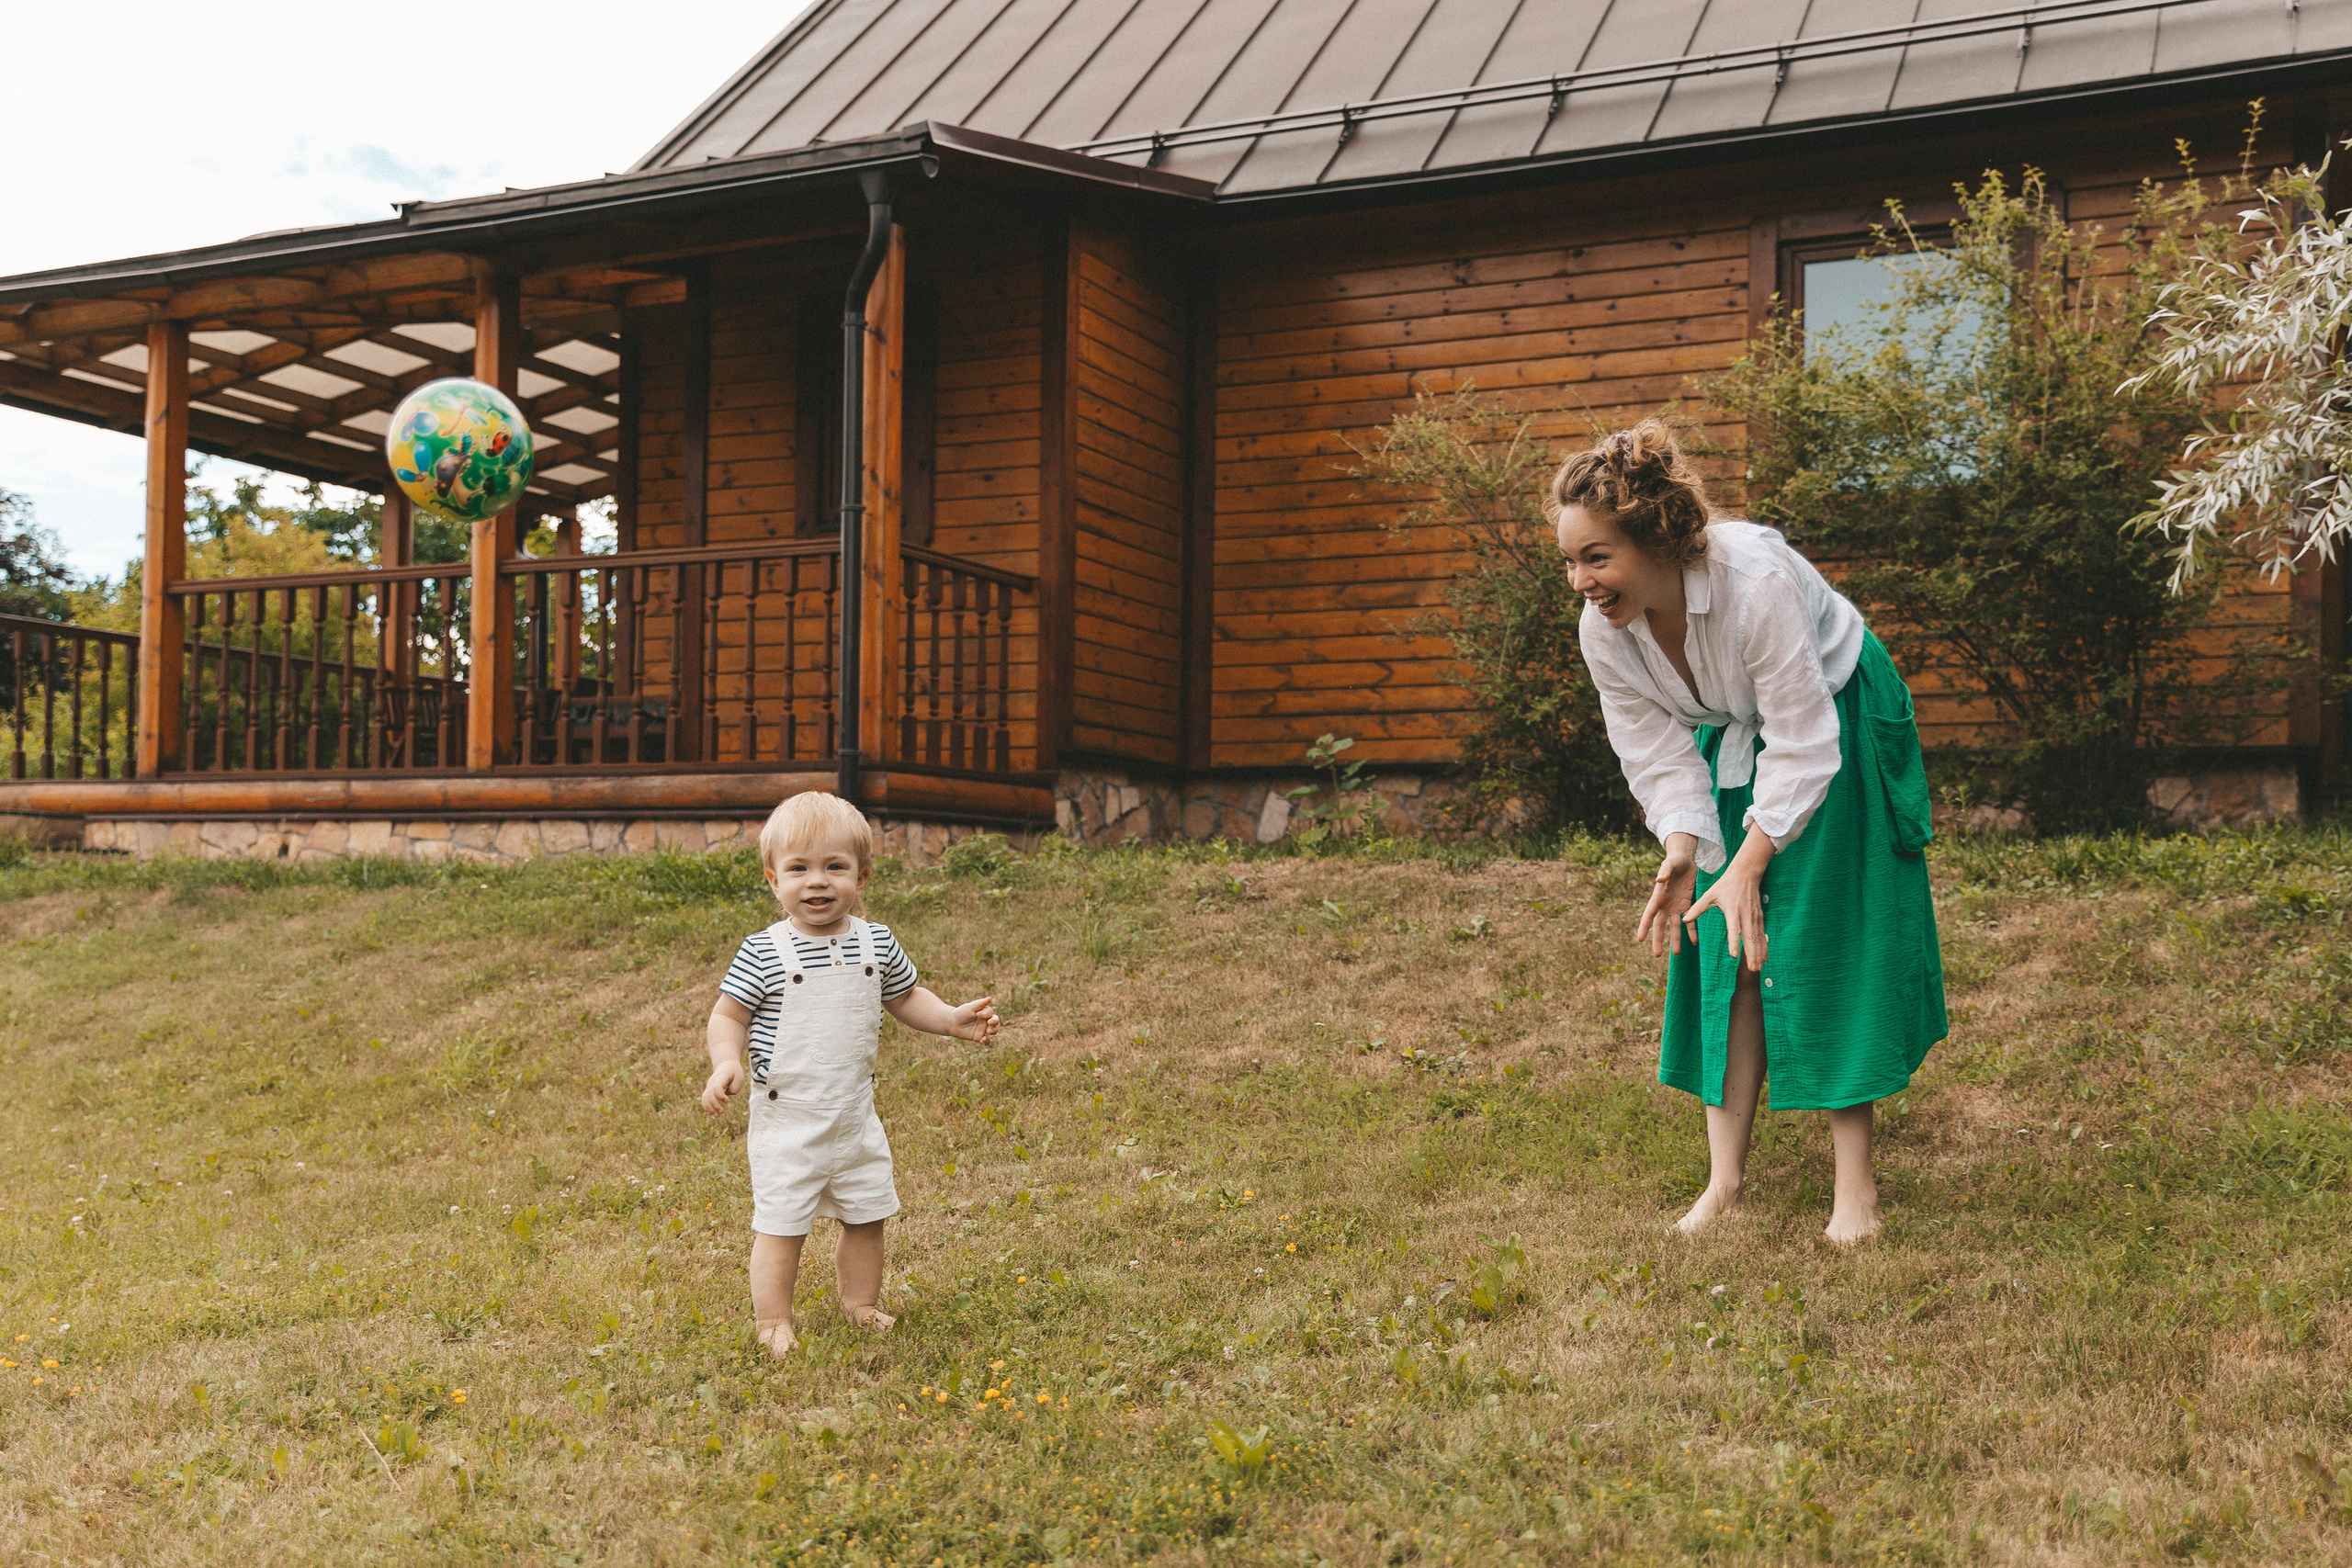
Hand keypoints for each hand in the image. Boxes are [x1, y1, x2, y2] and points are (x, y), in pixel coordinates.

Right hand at [700, 1059, 742, 1114]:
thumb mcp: (740, 1077)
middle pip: (710, 1094)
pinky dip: (706, 1106)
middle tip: (722, 1111)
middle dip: (715, 1105)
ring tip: (717, 1115)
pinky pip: (704, 1099)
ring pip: (705, 1097)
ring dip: (710, 1108)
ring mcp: (709, 1086)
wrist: (726, 1065)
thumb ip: (735, 1087)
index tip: (727, 1101)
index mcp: (721, 1077)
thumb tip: (727, 1095)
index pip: (716, 1087)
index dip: (720, 1096)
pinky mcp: (709, 1090)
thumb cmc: (735, 1072)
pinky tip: (710, 1113)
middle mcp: (712, 1082)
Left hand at [947, 996, 998, 1043]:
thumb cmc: (961, 1013)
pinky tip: (983, 1039)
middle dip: (995, 1021)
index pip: (990, 1012)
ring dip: (994, 1030)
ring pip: (993, 1030)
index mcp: (984, 1012)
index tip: (978, 1014)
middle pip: (995, 1021)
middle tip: (990, 1023)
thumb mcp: (970, 1007)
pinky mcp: (978, 1038)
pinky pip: (986, 1041)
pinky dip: (987, 1041)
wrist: (951, 1023)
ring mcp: (982, 1029)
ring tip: (988, 1031)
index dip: (987, 1014)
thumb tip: (990, 998)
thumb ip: (980, 1003)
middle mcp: (985, 1021)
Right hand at [1636, 835, 1697, 956]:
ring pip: (1674, 926)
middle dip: (1658, 940)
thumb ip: (1665, 870)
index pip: (1649, 914)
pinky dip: (1691, 931)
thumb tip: (1659, 879)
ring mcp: (1675, 906)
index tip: (1640, 939)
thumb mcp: (1670, 864)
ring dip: (1676, 939)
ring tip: (1677, 953)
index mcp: (1658, 896)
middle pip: (1659, 925)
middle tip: (1657, 955)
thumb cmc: (1674, 861)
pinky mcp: (1686, 905)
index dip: (1644, 926)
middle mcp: (1665, 904)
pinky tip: (1694, 941)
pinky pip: (1689, 921)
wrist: (1684, 860)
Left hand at [1684, 847, 1768, 971]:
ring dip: (1758, 954)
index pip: (1733, 929)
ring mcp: (1754, 917)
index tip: (1734, 955)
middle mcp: (1745, 915)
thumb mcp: (1709, 894)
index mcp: (1732, 910)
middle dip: (1751, 954)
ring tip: (1757, 969)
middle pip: (1749, 937)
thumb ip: (1697, 908)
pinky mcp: (1759, 917)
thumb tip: (1684, 919)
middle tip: (1751, 970)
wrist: (1746, 874)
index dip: (1734, 942)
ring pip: (1758, 938)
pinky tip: (1764, 959)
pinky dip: (1764, 947)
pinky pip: (1762, 935)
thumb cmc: (1725, 885)